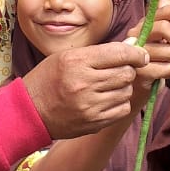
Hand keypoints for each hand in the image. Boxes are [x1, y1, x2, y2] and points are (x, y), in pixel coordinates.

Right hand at [22, 41, 148, 139]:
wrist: (29, 111)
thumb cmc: (47, 79)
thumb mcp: (65, 57)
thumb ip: (98, 52)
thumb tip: (131, 48)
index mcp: (76, 61)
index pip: (119, 54)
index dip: (136, 53)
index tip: (141, 55)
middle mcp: (84, 83)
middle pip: (126, 73)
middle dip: (128, 70)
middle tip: (119, 70)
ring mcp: (90, 105)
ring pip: (126, 92)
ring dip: (122, 87)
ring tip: (108, 86)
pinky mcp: (94, 122)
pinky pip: (122, 110)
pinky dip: (119, 103)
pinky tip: (107, 99)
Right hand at [125, 3, 169, 97]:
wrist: (138, 85)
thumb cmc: (156, 60)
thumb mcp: (169, 41)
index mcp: (144, 24)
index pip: (162, 11)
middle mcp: (135, 35)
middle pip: (164, 27)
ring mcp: (135, 53)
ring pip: (169, 51)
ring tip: (165, 62)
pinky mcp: (139, 72)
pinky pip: (167, 68)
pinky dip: (169, 72)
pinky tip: (160, 73)